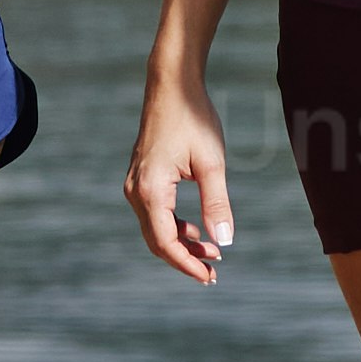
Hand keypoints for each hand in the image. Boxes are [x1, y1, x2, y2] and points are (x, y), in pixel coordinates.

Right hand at [127, 78, 234, 282]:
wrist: (172, 85)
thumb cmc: (194, 118)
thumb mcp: (212, 163)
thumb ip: (217, 204)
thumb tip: (225, 240)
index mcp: (151, 190)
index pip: (165, 242)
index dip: (187, 263)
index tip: (209, 276)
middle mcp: (136, 190)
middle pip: (157, 240)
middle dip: (185, 257)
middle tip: (214, 270)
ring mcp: (135, 183)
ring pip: (155, 227)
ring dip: (181, 242)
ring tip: (211, 250)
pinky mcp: (141, 177)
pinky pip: (154, 212)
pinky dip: (174, 225)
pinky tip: (196, 229)